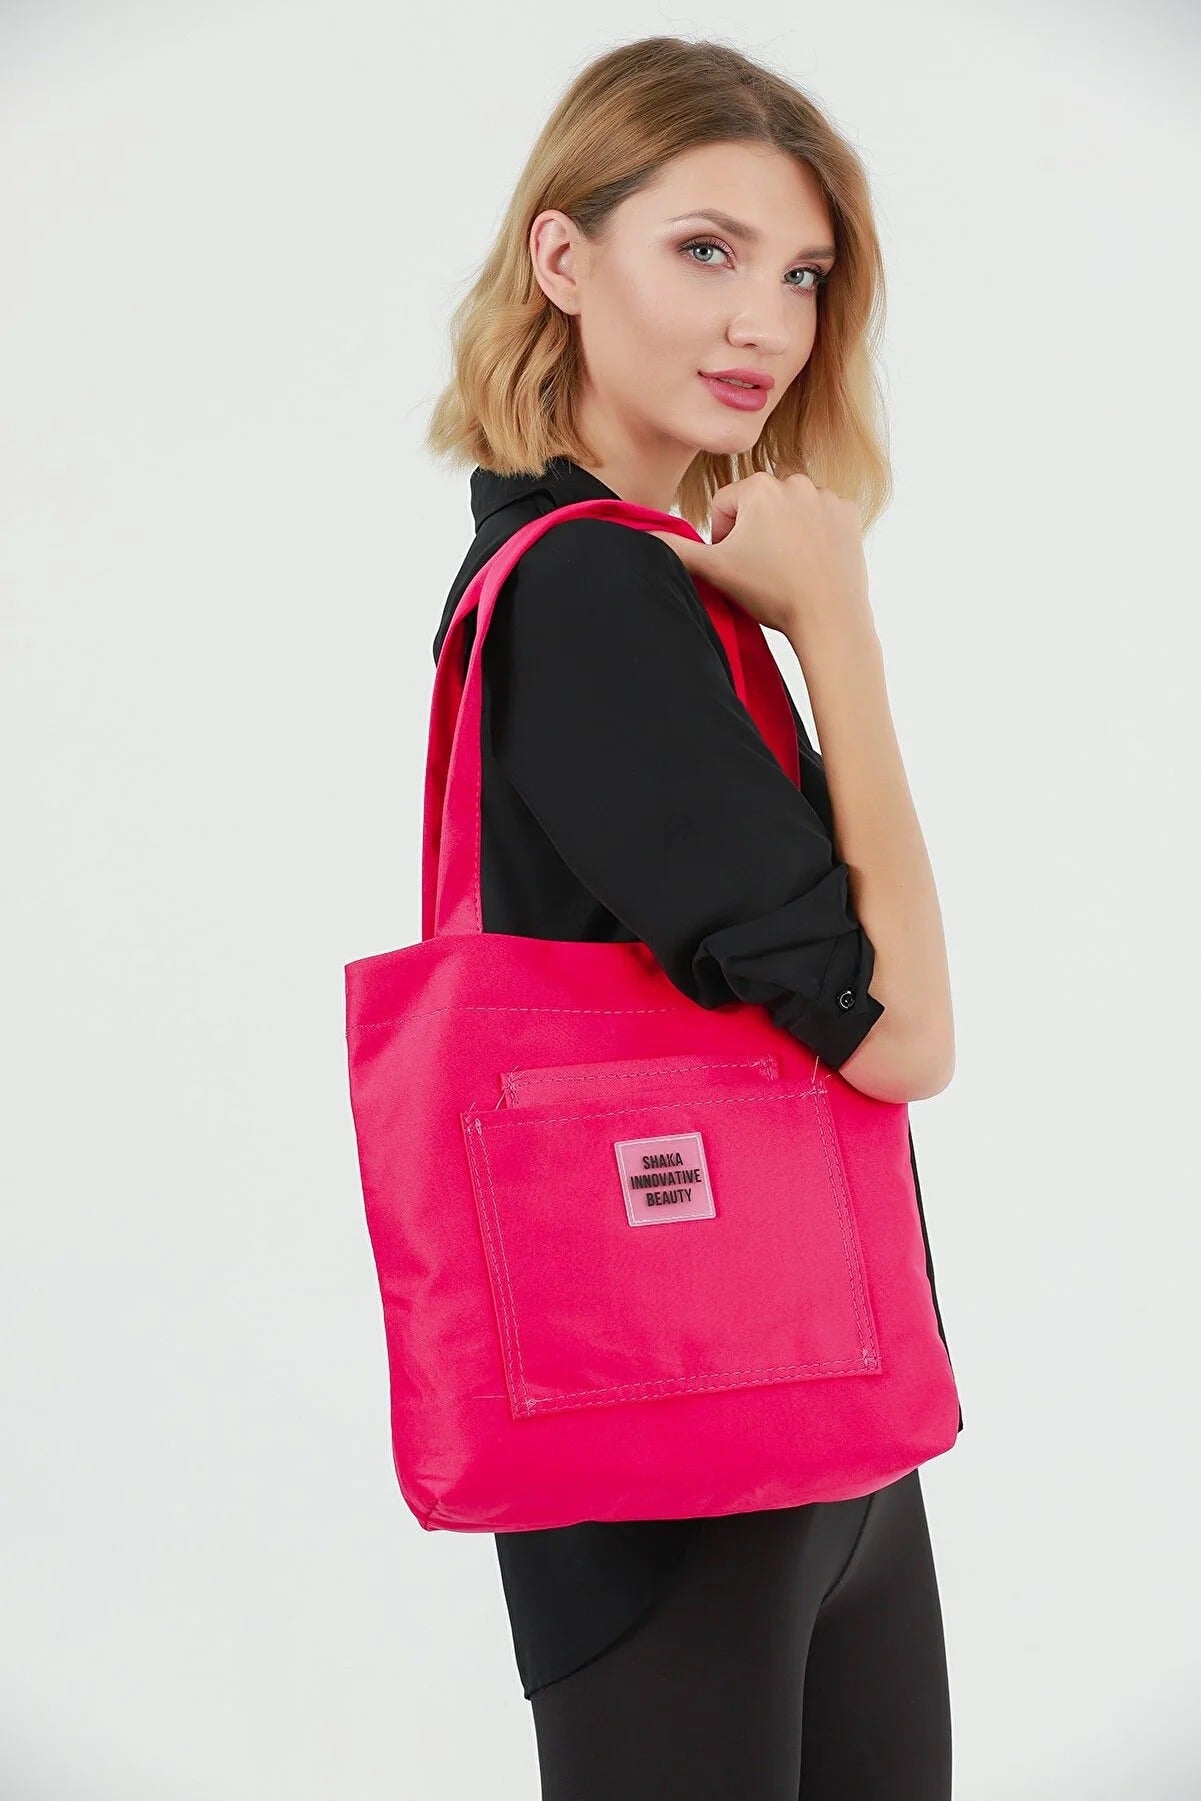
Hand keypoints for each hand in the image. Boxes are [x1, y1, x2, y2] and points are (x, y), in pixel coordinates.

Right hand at [649, 470, 870, 638]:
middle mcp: (794, 480)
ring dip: (782, 532)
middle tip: (761, 569)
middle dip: (753, 532)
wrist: (829, 619)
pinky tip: (810, 562)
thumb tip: (640, 532)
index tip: (737, 564)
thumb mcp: (714, 571)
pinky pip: (819, 518)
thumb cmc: (772, 594)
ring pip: (788, 511)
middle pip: (757, 505)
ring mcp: (825, 496)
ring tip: (786, 567)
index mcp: (758, 486)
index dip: (723, 538)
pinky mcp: (848, 513)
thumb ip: (675, 548)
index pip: (724, 506)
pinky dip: (812, 536)